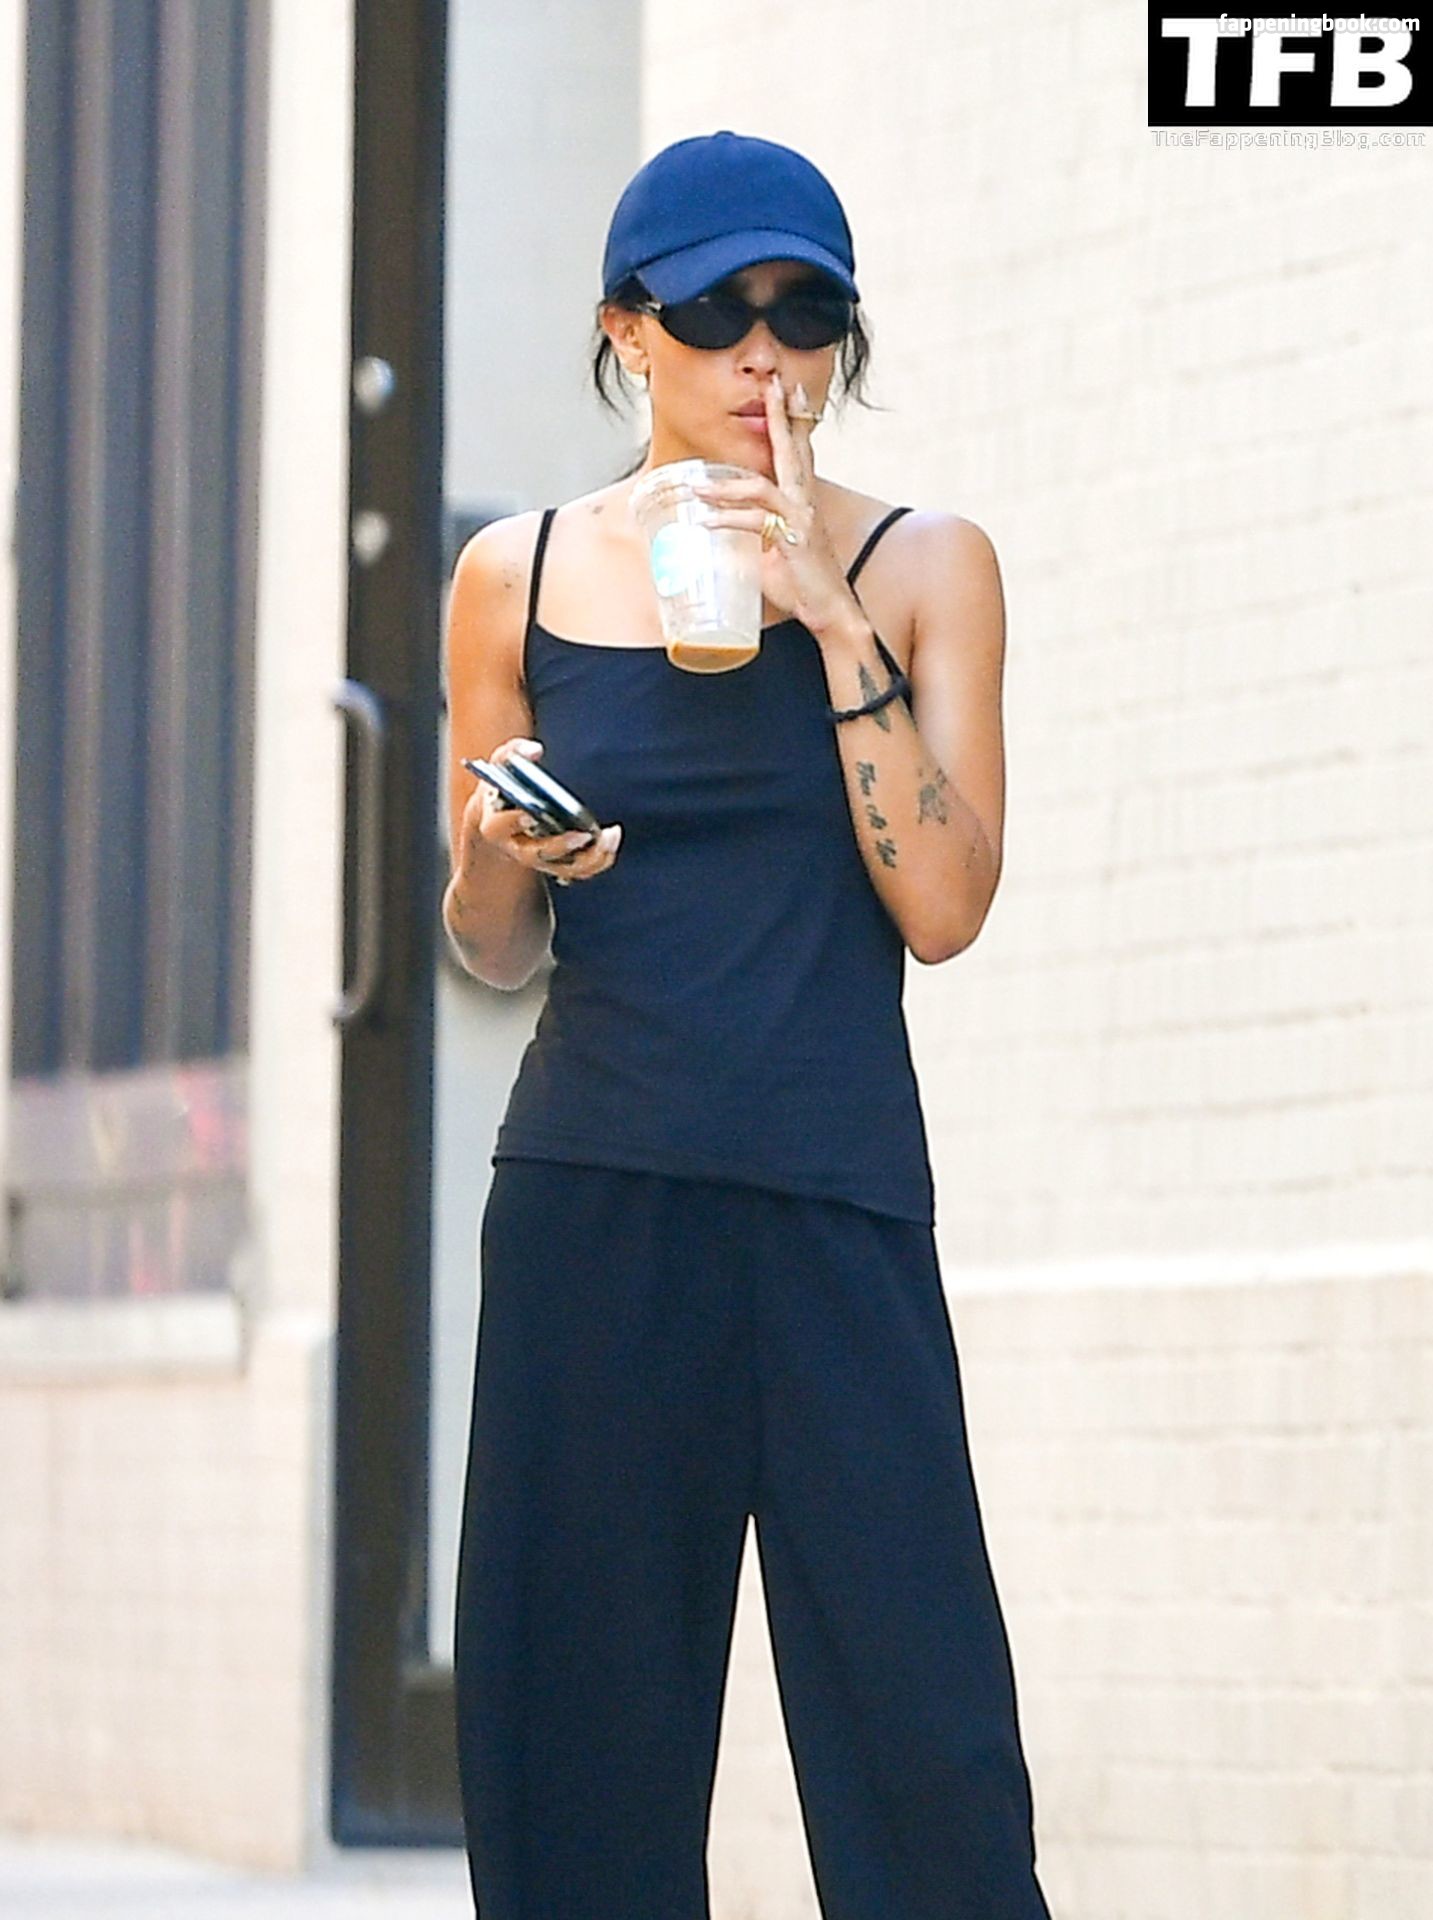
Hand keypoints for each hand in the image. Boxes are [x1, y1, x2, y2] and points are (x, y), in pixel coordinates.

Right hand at [467, 737, 621, 885]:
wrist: (502, 822)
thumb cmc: (502, 791)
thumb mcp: (499, 767)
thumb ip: (512, 752)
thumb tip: (535, 750)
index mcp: (496, 826)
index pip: (500, 827)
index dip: (514, 822)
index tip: (530, 815)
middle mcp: (518, 849)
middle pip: (538, 855)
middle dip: (562, 846)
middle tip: (584, 834)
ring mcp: (540, 860)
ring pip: (565, 868)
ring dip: (590, 857)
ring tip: (609, 836)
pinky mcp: (559, 864)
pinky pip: (582, 870)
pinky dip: (599, 859)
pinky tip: (611, 839)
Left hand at [689, 371, 859, 638]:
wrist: (831, 613)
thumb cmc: (803, 585)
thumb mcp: (772, 553)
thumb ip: (753, 535)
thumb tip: (721, 533)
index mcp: (803, 500)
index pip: (798, 452)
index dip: (792, 421)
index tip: (787, 390)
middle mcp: (806, 502)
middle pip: (793, 449)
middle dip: (781, 415)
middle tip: (774, 383)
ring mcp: (802, 518)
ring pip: (761, 486)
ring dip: (725, 486)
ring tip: (696, 486)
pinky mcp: (794, 539)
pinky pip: (755, 522)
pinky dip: (727, 520)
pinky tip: (706, 522)